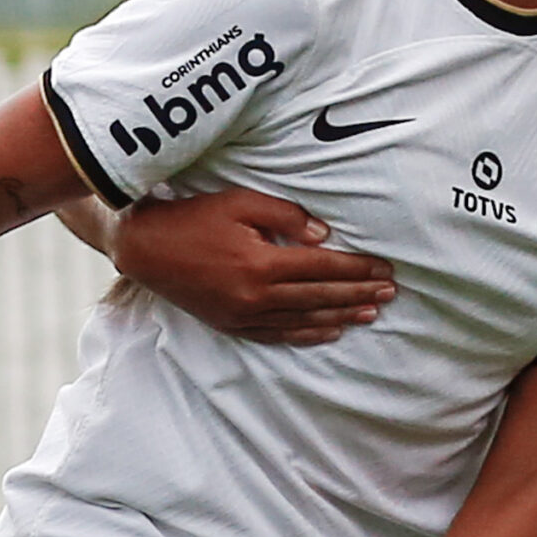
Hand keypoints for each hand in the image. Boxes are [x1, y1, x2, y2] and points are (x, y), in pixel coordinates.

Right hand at [112, 189, 392, 344]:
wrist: (145, 248)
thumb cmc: (194, 217)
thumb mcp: (240, 202)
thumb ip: (285, 217)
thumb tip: (324, 236)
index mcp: (262, 264)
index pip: (324, 267)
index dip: (358, 269)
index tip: (385, 269)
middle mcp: (257, 296)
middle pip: (321, 296)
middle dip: (359, 294)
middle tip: (391, 293)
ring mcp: (244, 315)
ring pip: (305, 319)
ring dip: (342, 316)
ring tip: (371, 313)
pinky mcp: (232, 324)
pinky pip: (279, 334)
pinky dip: (309, 333)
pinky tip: (330, 331)